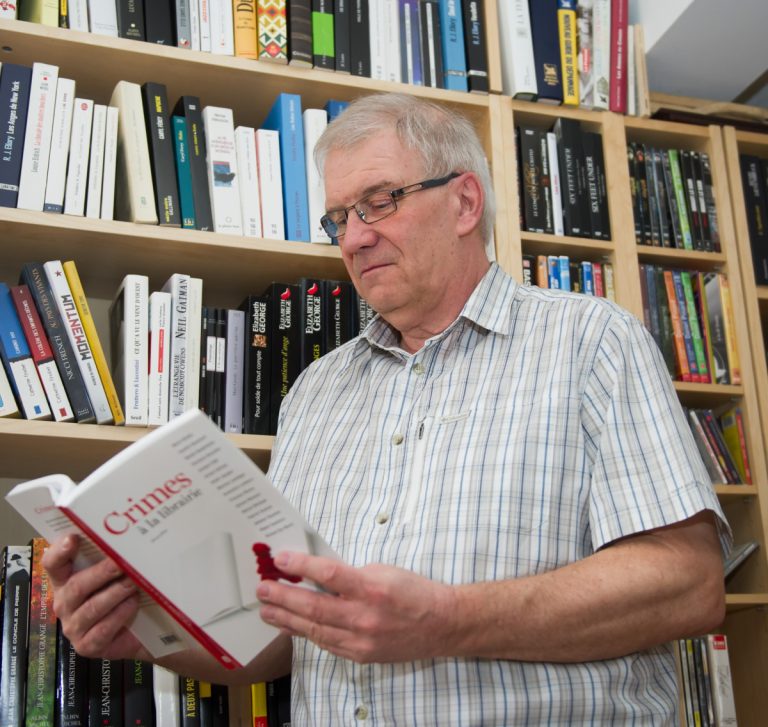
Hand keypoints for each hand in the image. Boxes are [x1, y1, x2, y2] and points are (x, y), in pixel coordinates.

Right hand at [43, 534, 144, 659]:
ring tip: (133, 583)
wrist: (139, 630)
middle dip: (101, 573)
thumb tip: (129, 538)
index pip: (53, 564)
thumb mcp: (117, 574)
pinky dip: (119, 615)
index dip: (59, 551)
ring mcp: (73, 627)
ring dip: (115, 593)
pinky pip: (102, 630)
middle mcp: (65, 603)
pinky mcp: (86, 646)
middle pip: (76, 586)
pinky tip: (132, 605)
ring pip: (91, 608)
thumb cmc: (124, 594)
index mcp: (66, 581)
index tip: (73, 539)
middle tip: (121, 563)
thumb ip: (113, 557)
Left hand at [256, 552, 456, 663]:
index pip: (329, 574)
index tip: (281, 559)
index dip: (302, 566)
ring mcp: (361, 641)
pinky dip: (306, 634)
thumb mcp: (384, 570)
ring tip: (267, 609)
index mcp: (372, 588)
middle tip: (263, 588)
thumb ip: (351, 574)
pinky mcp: (361, 656)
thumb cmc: (415, 593)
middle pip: (314, 607)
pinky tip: (291, 626)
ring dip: (287, 618)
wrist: (443, 625)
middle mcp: (365, 617)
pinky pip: (327, 644)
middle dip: (283, 597)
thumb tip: (319, 573)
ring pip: (315, 629)